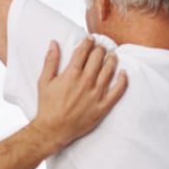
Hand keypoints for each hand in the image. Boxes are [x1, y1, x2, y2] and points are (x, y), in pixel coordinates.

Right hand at [31, 37, 126, 152]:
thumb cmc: (47, 106)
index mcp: (72, 74)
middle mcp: (86, 81)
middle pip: (98, 58)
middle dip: (100, 49)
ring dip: (112, 60)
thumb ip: (50, 61)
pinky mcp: (103, 106)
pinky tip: (124, 73)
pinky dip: (123, 80)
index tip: (90, 39)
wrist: (54, 129)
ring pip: (109, 71)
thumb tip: (54, 43)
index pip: (83, 51)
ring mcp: (96, 94)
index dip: (88, 42)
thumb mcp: (44, 81)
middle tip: (101, 47)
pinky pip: (118, 91)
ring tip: (113, 55)